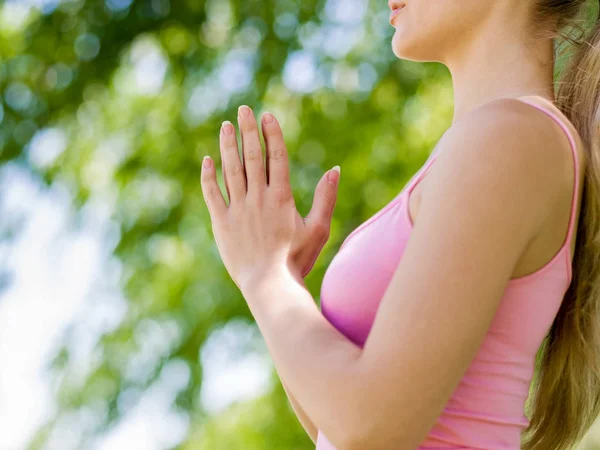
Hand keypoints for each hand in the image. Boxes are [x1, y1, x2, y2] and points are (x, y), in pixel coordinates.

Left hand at [200, 105, 340, 292]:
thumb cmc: (297, 259)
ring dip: (227, 146)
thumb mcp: (318, 229)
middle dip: (247, 131)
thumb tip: (335, 170)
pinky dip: (209, 176)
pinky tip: (207, 160)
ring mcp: (237, 209)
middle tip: (243, 109)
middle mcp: (257, 198)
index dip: (271, 134)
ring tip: (225, 126)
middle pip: (251, 157)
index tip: (266, 116)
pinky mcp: (222, 223)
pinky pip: (212, 194)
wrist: (269, 284)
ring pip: (230, 170)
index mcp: (281, 197)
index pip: (275, 157)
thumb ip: (325, 198)